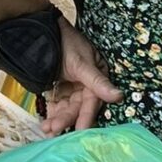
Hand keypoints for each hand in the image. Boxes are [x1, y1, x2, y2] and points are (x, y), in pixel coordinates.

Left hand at [40, 17, 121, 134]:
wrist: (42, 30)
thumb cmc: (66, 42)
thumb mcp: (81, 62)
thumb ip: (97, 81)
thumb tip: (118, 96)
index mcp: (97, 78)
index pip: (93, 101)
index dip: (86, 116)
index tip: (81, 130)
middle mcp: (86, 85)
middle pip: (78, 107)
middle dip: (66, 119)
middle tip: (54, 130)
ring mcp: (71, 87)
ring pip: (67, 108)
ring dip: (58, 119)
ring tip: (47, 130)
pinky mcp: (58, 88)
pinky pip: (57, 104)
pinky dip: (52, 113)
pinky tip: (45, 124)